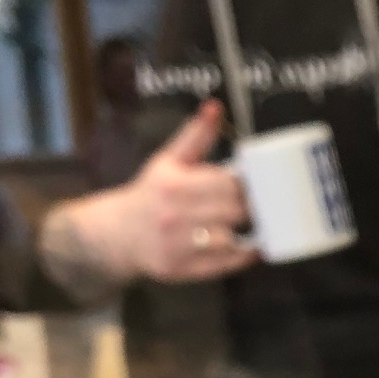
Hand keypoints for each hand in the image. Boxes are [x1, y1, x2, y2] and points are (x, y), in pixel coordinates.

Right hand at [47, 101, 255, 290]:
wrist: (119, 233)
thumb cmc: (151, 194)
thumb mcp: (168, 161)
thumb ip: (195, 136)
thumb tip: (215, 107)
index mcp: (174, 184)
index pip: (228, 184)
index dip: (247, 185)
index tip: (257, 186)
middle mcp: (173, 215)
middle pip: (234, 212)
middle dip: (251, 208)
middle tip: (259, 206)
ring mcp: (176, 246)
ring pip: (229, 239)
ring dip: (246, 234)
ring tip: (253, 226)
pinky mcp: (181, 270)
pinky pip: (222, 265)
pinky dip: (241, 258)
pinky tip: (250, 248)